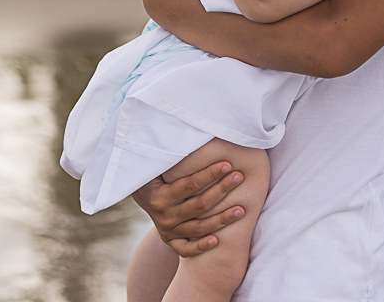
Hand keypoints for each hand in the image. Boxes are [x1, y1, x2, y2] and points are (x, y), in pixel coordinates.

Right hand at [131, 161, 246, 256]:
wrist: (141, 195)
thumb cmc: (154, 173)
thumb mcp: (157, 165)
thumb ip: (171, 156)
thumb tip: (190, 134)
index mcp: (160, 196)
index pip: (189, 185)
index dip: (209, 174)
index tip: (227, 164)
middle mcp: (164, 216)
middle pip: (199, 205)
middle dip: (221, 190)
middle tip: (239, 177)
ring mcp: (168, 230)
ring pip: (199, 229)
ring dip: (221, 219)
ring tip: (242, 210)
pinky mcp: (171, 240)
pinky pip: (186, 249)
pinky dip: (200, 247)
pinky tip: (217, 241)